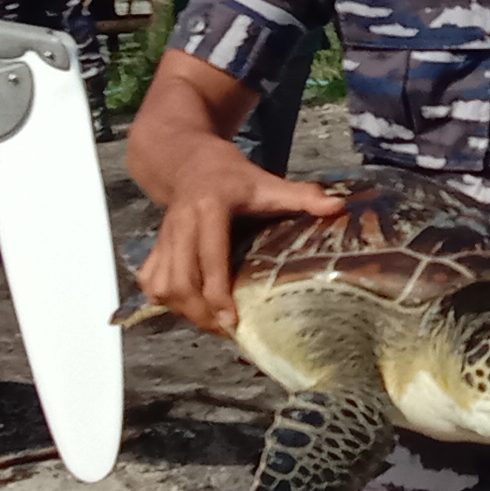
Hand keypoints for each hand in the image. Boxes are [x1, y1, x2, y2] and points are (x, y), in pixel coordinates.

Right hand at [134, 141, 348, 335]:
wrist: (186, 159)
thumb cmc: (230, 174)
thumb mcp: (266, 181)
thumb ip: (300, 195)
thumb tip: (338, 207)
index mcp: (210, 206)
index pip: (210, 257)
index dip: (217, 293)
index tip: (232, 321)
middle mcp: (181, 223)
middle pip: (180, 280)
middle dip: (200, 312)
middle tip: (226, 332)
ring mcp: (164, 236)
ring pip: (162, 285)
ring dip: (184, 310)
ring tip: (211, 325)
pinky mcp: (154, 246)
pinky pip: (151, 281)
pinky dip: (166, 300)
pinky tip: (188, 309)